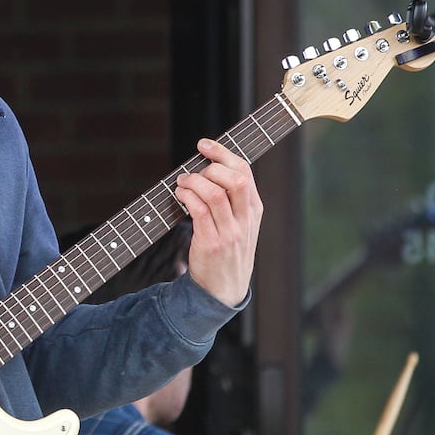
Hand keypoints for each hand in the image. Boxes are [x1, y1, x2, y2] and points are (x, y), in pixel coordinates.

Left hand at [175, 138, 263, 306]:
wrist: (224, 289)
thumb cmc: (228, 251)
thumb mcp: (241, 224)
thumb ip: (233, 199)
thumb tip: (208, 167)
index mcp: (254, 210)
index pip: (244, 172)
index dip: (223, 153)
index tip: (204, 145)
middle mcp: (245, 220)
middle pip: (235, 179)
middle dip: (211, 166)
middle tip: (194, 170)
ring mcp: (230, 233)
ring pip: (214, 194)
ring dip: (193, 182)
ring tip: (182, 182)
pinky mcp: (211, 244)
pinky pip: (199, 212)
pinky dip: (187, 197)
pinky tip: (180, 195)